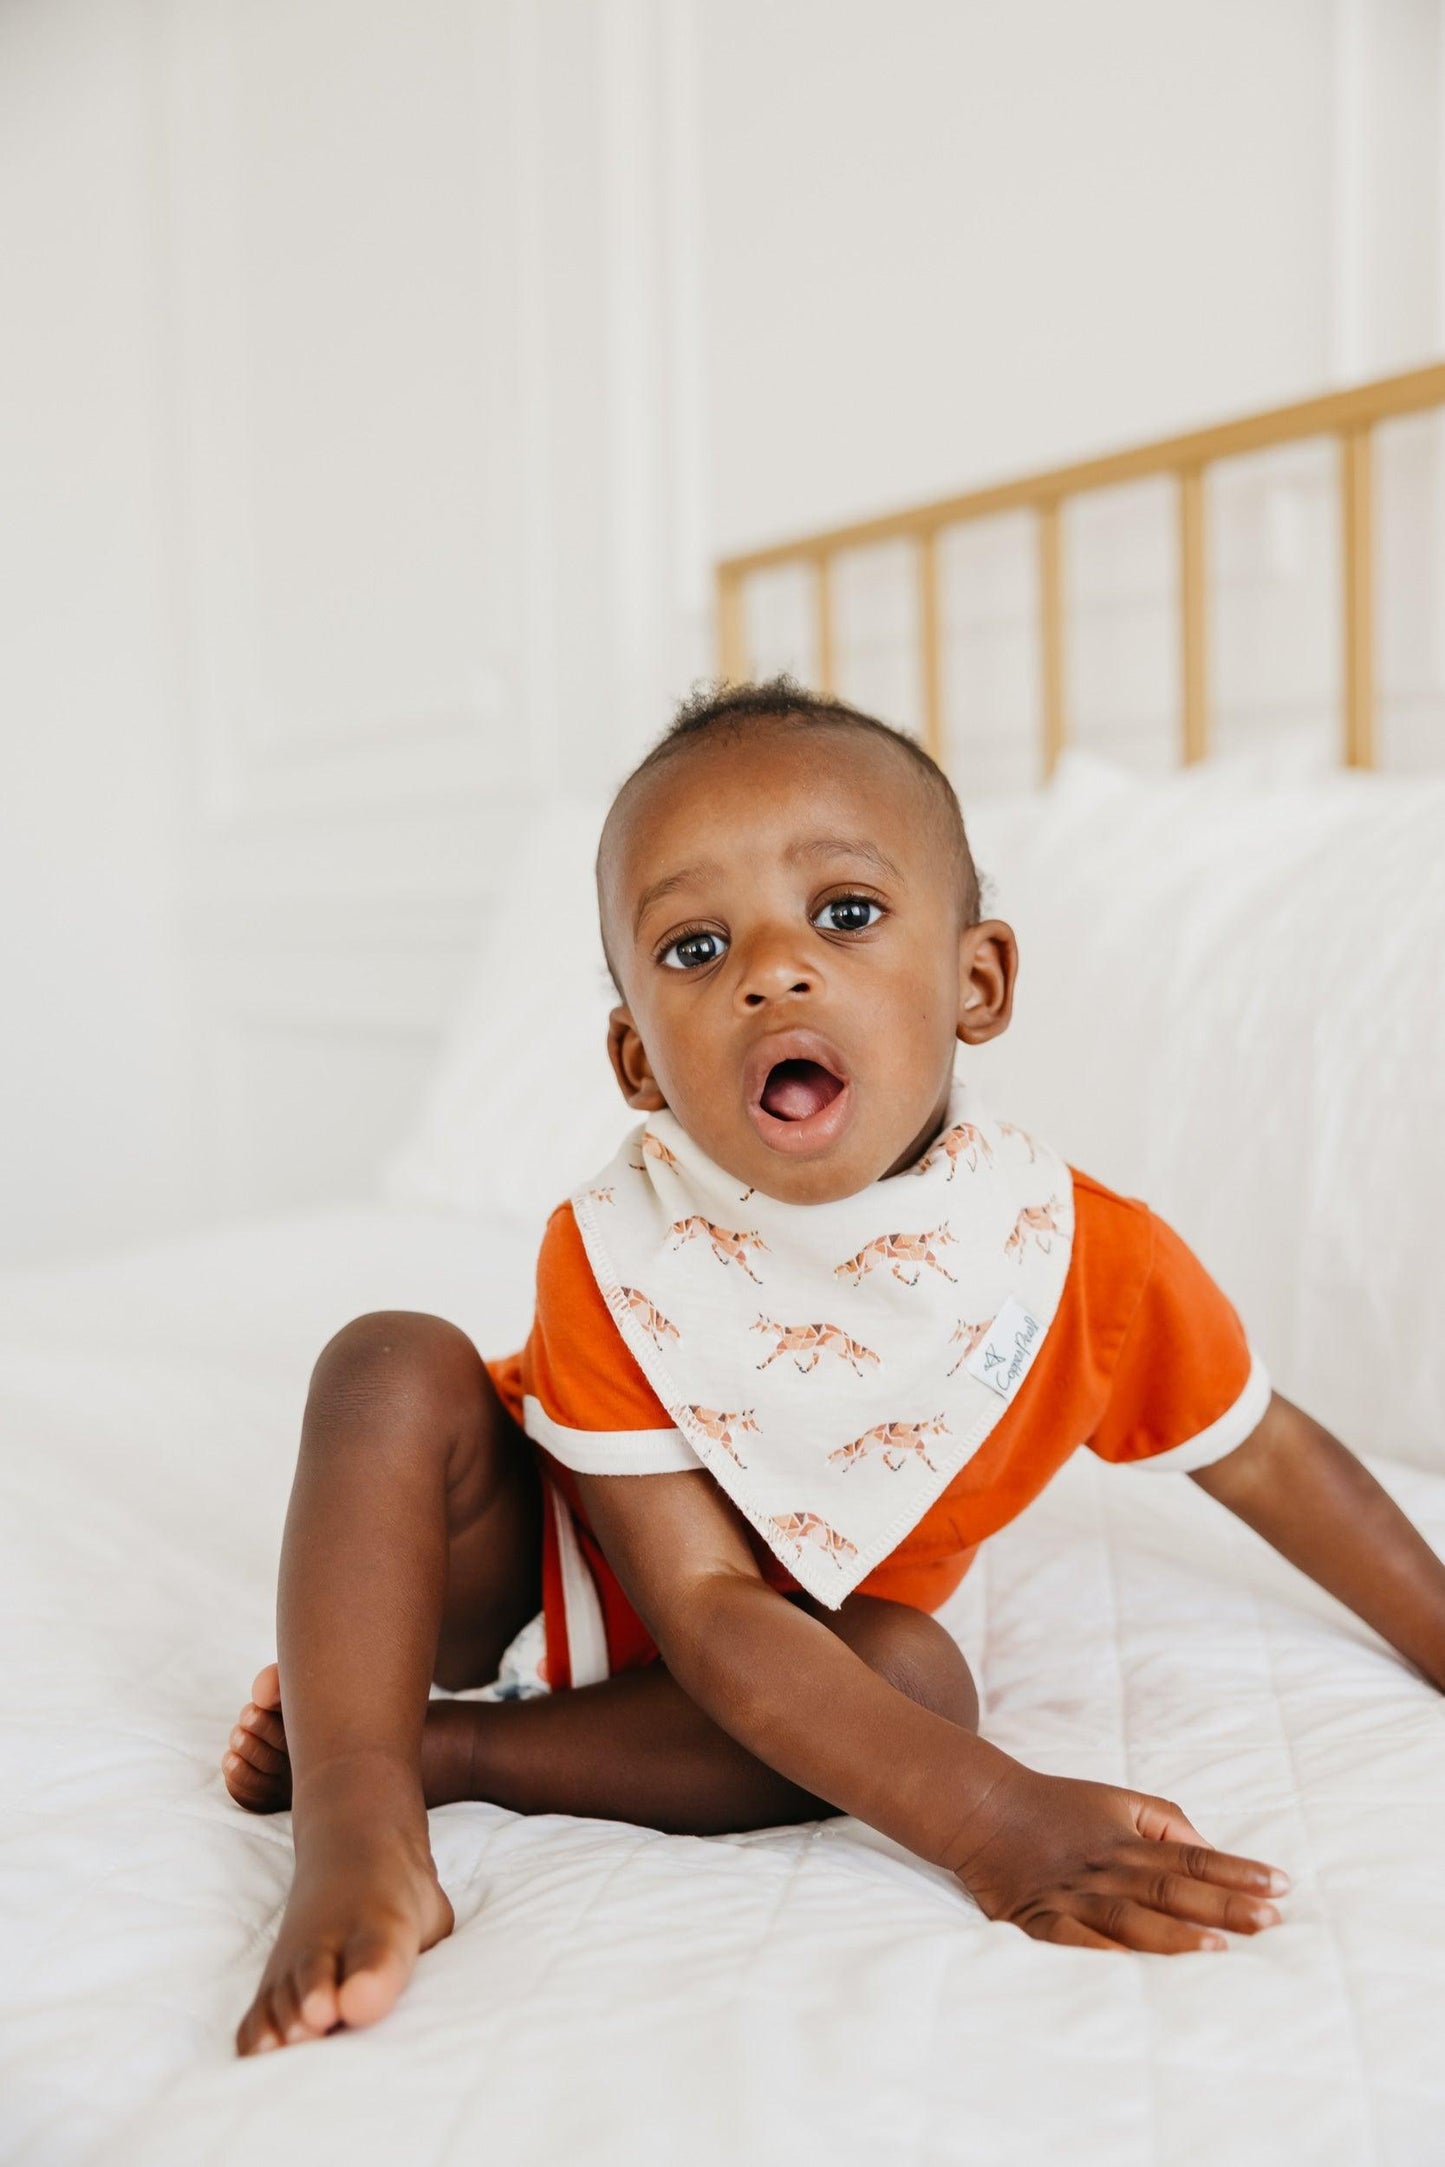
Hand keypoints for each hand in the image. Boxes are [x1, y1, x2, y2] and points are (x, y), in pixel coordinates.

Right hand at [948, 1763, 1288, 1952]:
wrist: (984, 1808)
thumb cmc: (1059, 1807)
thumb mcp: (1118, 1799)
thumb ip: (1166, 1823)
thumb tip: (1211, 1850)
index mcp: (1129, 1841)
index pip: (1195, 1857)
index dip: (1239, 1871)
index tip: (1283, 1886)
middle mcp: (1108, 1868)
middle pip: (1173, 1889)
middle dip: (1224, 1907)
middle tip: (1269, 1923)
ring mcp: (1075, 1896)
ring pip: (1131, 1918)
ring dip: (1175, 1936)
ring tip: (1218, 1951)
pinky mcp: (1041, 1920)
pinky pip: (1073, 1943)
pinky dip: (1101, 1956)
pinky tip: (1130, 1971)